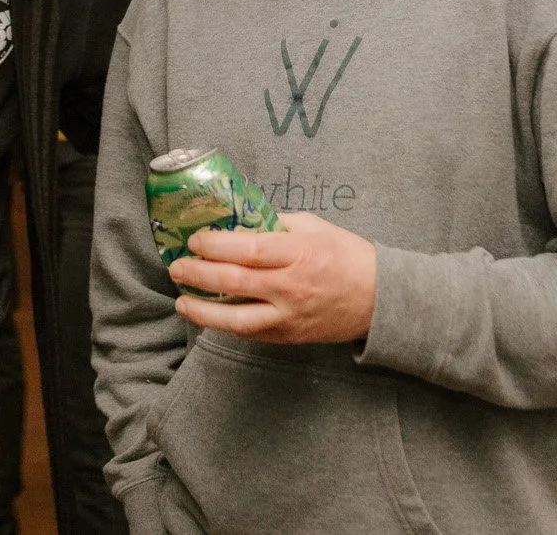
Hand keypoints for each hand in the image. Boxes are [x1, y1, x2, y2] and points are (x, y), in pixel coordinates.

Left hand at [169, 212, 378, 344]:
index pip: (247, 249)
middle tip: (177, 267)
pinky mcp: (289, 336)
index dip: (214, 245)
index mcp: (298, 253)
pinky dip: (226, 325)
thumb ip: (276, 224)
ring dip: (203, 311)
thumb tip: (238, 220)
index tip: (195, 240)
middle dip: (198, 274)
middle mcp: (290, 287)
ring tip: (182, 301)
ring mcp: (289, 316)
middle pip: (234, 282)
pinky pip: (250, 333)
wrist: (380, 300)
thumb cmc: (346, 256)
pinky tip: (209, 315)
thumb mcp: (314, 227)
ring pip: (236, 319)